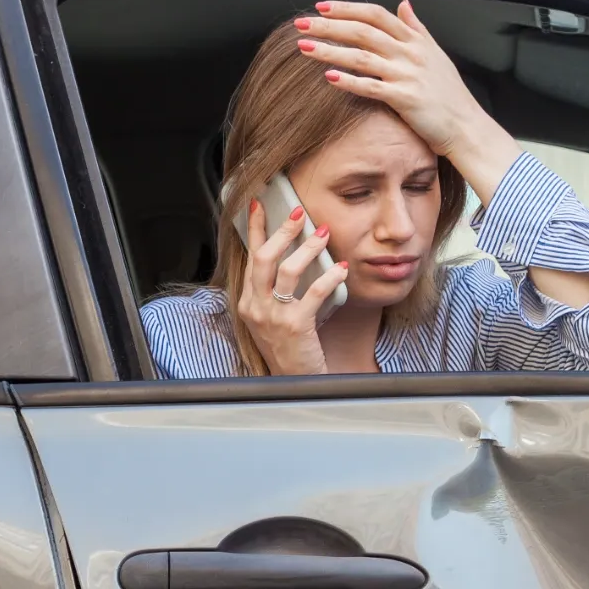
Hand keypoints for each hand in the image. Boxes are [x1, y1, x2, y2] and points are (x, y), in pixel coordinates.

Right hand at [235, 199, 348, 374]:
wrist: (295, 383)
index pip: (250, 258)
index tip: (259, 205)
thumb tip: (291, 255)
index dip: (254, 230)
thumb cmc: (288, 348)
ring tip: (323, 234)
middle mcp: (255, 307)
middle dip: (282, 231)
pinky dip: (329, 277)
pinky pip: (313, 293)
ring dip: (308, 248)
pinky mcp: (295, 327)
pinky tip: (341, 268)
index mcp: (247, 302)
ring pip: (287, 271)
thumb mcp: (271, 317)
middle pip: (264, 258)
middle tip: (299, 214)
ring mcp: (273, 318)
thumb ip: (274, 291)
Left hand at [296, 0, 520, 201]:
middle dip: (329, 26)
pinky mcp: (405, 99)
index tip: (322, 8)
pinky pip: (371, 87)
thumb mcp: (435, 53)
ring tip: (305, 48)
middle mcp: (409, 53)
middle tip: (302, 25)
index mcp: (414, 40)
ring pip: (362, 56)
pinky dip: (349, 81)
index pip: (376, 14)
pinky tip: (328, 78)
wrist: (466, 127)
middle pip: (363, 31)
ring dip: (330, 51)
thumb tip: (403, 3)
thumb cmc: (450, 94)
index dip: (347, 9)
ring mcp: (407, 75)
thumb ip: (416, 27)